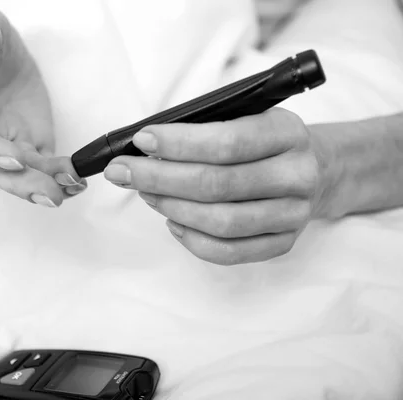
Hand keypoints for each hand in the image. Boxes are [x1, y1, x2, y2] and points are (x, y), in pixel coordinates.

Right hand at [0, 5, 85, 206]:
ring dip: (46, 186)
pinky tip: (78, 181)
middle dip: (23, 185)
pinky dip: (60, 176)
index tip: (17, 161)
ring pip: (20, 176)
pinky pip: (43, 167)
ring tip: (73, 188)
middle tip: (52, 195)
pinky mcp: (29, 143)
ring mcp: (5, 142)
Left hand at [103, 108, 322, 264]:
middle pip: (216, 184)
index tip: (141, 141)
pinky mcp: (283, 243)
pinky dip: (192, 239)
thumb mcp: (246, 117)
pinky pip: (228, 252)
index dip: (178, 144)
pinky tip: (172, 221)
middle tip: (122, 172)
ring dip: (171, 206)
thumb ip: (204, 129)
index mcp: (287, 132)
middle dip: (158, 177)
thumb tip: (145, 148)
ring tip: (145, 192)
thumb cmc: (264, 141)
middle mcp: (297, 175)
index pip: (227, 143)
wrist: (317, 168)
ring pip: (220, 221)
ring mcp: (293, 214)